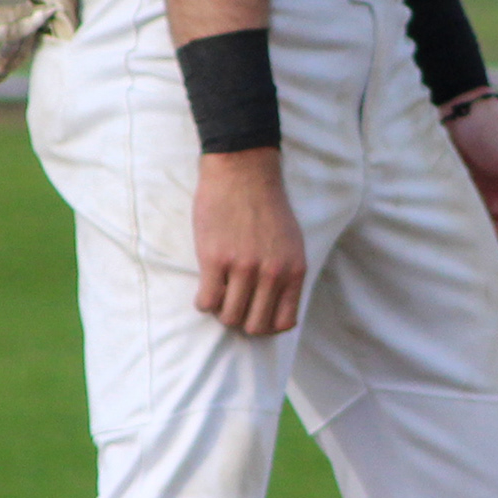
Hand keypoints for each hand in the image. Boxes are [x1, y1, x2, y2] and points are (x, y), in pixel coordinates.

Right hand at [192, 148, 308, 335]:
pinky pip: (207, 302)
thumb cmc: (267, 206)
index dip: (266, 325)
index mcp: (293, 270)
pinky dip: (204, 302)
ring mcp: (243, 267)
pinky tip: (206, 288)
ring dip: (222, 311)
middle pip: (254, 326)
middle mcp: (271, 273)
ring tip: (219, 294)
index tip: (255, 315)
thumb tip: (276, 308)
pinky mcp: (215, 259)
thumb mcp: (292, 242)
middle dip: (243, 321)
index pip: (284, 322)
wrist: (243, 172)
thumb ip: (288, 274)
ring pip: (230, 317)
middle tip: (234, 305)